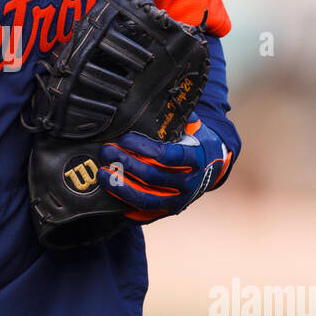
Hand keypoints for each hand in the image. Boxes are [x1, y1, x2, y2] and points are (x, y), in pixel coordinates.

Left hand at [97, 119, 231, 223]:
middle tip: (107, 152)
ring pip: (146, 199)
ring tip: (103, 174)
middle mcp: (188, 183)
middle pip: (152, 177)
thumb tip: (154, 100)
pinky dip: (127, 206)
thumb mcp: (192, 127)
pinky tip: (111, 196)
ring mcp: (179, 201)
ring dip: (121, 187)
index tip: (125, 139)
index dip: (143, 148)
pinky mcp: (168, 211)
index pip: (166, 156)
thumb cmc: (196, 142)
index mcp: (195, 159)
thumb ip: (175, 117)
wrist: (212, 167)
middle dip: (126, 164)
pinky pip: (145, 214)